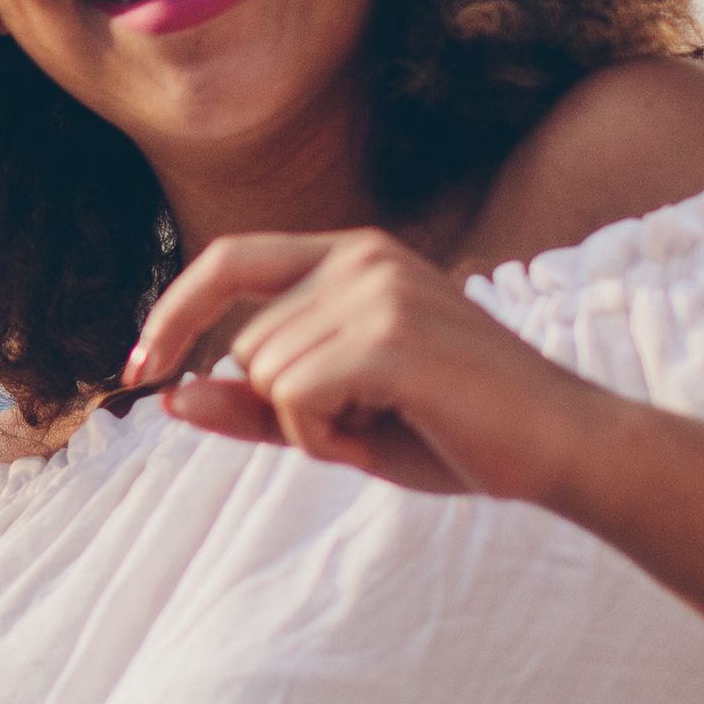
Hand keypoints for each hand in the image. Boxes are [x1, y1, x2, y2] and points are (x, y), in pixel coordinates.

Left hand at [126, 229, 590, 502]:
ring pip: (264, 374)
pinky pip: (293, 397)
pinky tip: (384, 435)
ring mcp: (378, 289)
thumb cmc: (457, 431)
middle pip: (245, 345)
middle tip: (366, 426)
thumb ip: (258, 406)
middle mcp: (363, 255)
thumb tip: (169, 397)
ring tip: (387, 425)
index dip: (174, 313)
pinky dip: (323, 437)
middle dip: (285, 409)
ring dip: (310, 428)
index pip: (229, 260)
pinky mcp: (389, 335)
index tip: (141, 369)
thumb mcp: (342, 418)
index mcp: (355, 255)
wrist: (562, 448)